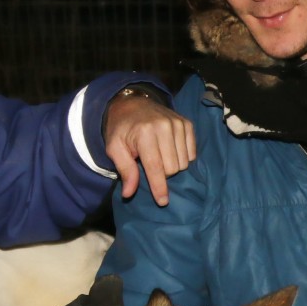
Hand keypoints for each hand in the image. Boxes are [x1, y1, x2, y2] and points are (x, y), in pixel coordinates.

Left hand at [103, 90, 195, 205]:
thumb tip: (129, 193)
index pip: (155, 167)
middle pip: (172, 168)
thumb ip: (125, 170)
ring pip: (184, 162)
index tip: (163, 201)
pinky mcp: (187, 124)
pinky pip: (192, 153)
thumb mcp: (114, 148)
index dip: (159, 187)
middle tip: (150, 163)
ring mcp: (178, 124)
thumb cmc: (122, 129)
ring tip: (160, 156)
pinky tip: (170, 151)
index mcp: (144, 133)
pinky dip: (182, 157)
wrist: (133, 103)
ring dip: (172, 166)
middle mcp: (164, 127)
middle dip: (162, 173)